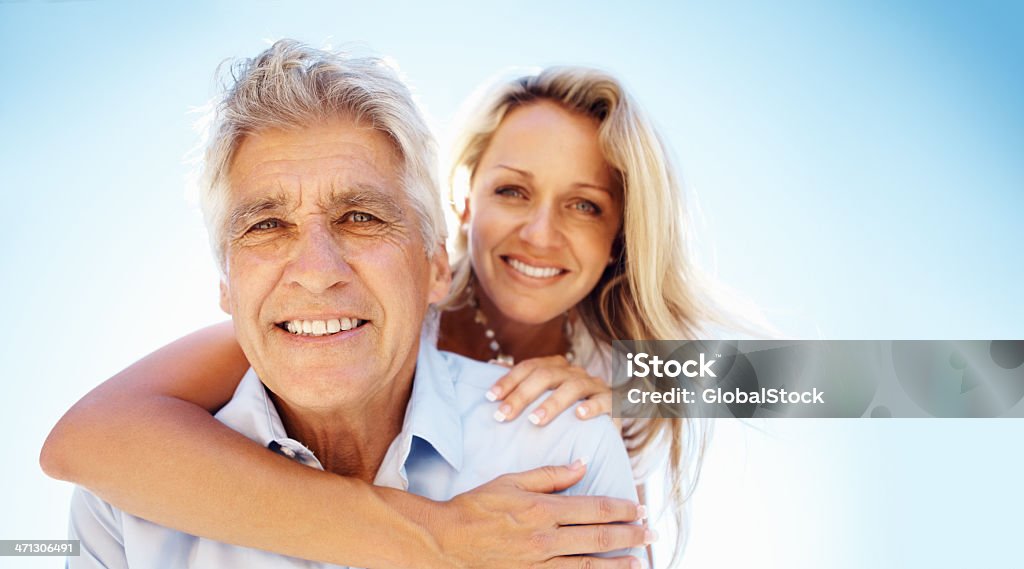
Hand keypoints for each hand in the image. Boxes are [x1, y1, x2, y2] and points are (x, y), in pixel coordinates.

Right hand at [435, 461, 650, 568]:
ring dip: (618, 563)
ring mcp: (539, 564)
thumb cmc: (476, 507)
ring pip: (589, 566)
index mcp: (543, 510)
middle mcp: (546, 539)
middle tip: (652, 533)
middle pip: (599, 537)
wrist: (446, 543)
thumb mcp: (511, 481)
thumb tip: (582, 465)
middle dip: (630, 536)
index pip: (594, 509)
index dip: (621, 509)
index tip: (639, 508)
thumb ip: (549, 475)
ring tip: (640, 561)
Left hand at [487, 356, 611, 425]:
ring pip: (573, 387)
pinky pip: (604, 401)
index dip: (509, 380)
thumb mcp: (544, 396)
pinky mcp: (613, 403)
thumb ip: (523, 381)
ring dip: (552, 403)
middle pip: (546, 376)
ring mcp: (595, 386)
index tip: (490, 397)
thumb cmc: (566, 412)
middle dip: (522, 395)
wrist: (604, 426)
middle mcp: (574, 372)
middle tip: (502, 416)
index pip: (529, 367)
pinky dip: (591, 407)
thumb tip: (493, 365)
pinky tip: (579, 415)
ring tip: (535, 420)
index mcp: (556, 368)